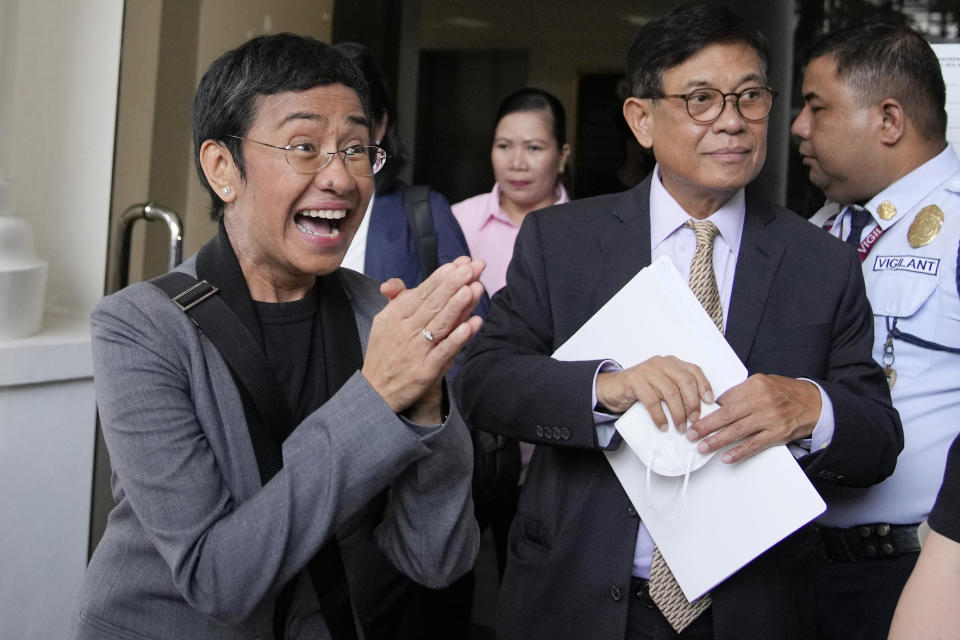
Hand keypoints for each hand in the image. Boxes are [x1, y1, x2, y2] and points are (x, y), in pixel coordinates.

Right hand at [362, 256, 484, 415]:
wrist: (375, 391)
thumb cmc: (384, 353)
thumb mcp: (383, 323)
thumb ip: (395, 301)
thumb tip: (393, 283)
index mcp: (396, 316)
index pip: (422, 291)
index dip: (442, 277)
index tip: (460, 263)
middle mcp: (406, 330)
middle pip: (434, 304)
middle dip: (454, 283)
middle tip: (473, 267)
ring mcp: (417, 350)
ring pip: (440, 324)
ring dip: (458, 306)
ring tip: (473, 288)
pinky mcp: (426, 370)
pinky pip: (444, 351)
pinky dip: (457, 338)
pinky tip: (472, 325)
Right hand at [595, 356, 712, 429]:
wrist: (611, 388)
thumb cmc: (640, 389)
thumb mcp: (662, 385)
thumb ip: (677, 390)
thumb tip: (698, 410)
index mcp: (671, 363)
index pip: (693, 371)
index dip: (704, 385)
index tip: (709, 401)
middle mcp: (660, 364)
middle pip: (684, 381)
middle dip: (692, 403)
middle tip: (694, 420)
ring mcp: (647, 371)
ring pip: (670, 392)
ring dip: (678, 413)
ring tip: (680, 427)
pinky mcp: (634, 381)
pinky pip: (652, 401)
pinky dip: (659, 416)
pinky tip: (663, 425)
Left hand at [686, 374, 820, 462]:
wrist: (814, 402)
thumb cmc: (785, 392)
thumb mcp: (762, 383)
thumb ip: (741, 392)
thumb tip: (718, 403)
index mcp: (754, 386)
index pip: (726, 398)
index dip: (709, 410)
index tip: (694, 417)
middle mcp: (761, 401)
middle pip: (727, 415)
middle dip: (706, 426)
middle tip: (691, 434)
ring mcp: (769, 418)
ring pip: (738, 431)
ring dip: (717, 441)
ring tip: (703, 447)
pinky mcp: (777, 433)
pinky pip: (754, 445)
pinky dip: (739, 452)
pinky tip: (727, 457)